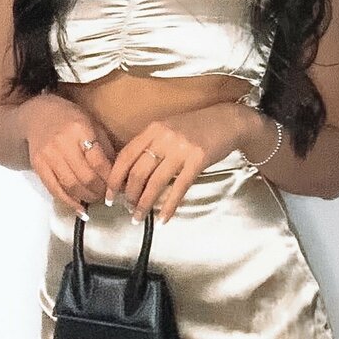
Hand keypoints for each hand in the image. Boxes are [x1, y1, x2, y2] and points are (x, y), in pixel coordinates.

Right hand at [18, 94, 115, 215]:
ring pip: (70, 185)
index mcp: (80, 129)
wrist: (37, 115)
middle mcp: (62, 143)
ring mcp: (48, 155)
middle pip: (85, 176)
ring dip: (86, 198)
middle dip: (99, 191)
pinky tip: (80, 210)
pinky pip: (54, 189)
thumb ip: (105, 146)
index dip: (109, 178)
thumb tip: (119, 173)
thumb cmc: (70, 118)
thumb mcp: (92, 123)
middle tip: (107, 195)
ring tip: (95, 199)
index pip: (98, 161)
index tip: (117, 185)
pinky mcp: (38, 165)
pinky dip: (68, 203)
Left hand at [104, 103, 247, 224]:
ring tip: (138, 217)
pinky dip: (169, 206)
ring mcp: (181, 149)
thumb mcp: (169, 128)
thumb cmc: (197, 126)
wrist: (229, 120)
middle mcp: (164, 138)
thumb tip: (132, 172)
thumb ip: (151, 144)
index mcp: (153, 129)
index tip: (109, 196)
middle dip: (129, 195)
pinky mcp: (198, 160)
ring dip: (144, 204)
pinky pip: (179, 188)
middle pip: (138, 172)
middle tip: (126, 209)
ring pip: (155, 183)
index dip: (114, 179)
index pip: (125, 156)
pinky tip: (163, 218)